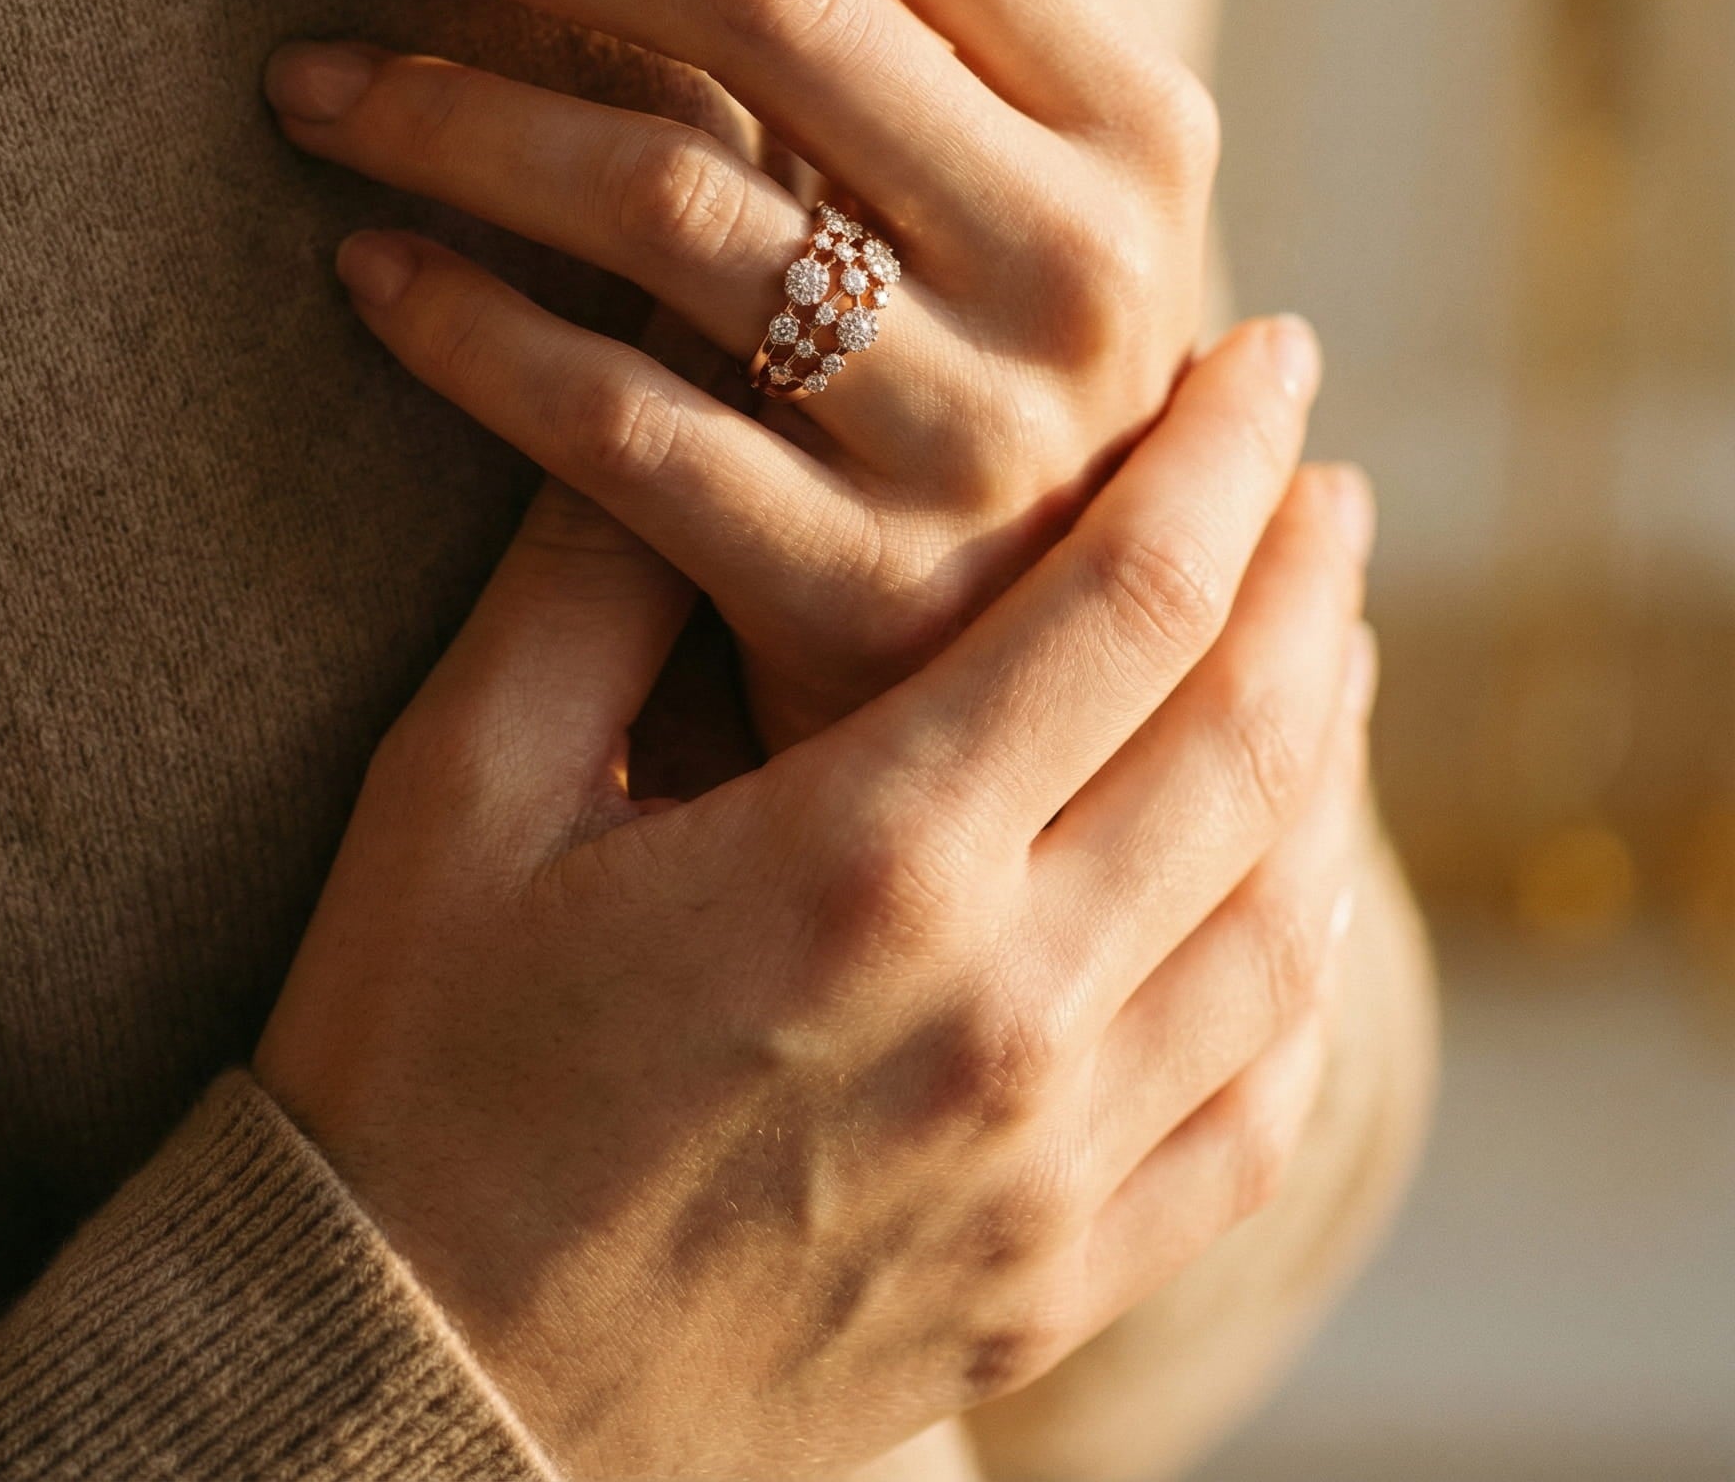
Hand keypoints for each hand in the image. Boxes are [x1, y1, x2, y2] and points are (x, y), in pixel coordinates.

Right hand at [254, 321, 1373, 1481]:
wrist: (406, 1392)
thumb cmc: (410, 1073)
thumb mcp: (457, 793)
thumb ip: (596, 578)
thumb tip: (692, 386)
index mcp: (866, 863)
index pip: (1130, 605)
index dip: (1221, 458)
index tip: (1265, 359)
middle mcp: (1007, 1013)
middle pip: (1252, 738)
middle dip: (1305, 571)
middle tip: (1321, 466)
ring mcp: (1053, 1167)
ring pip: (1287, 916)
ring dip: (1331, 746)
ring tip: (1325, 635)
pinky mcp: (1057, 1275)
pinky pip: (1261, 1101)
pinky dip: (1308, 959)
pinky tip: (1296, 884)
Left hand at [267, 0, 1217, 739]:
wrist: (1044, 676)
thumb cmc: (985, 356)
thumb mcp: (1001, 150)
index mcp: (1134, 111)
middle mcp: (1087, 256)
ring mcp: (978, 428)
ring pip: (664, 196)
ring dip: (450, 110)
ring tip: (305, 77)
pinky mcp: (853, 583)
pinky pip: (613, 421)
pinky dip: (465, 327)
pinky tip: (366, 269)